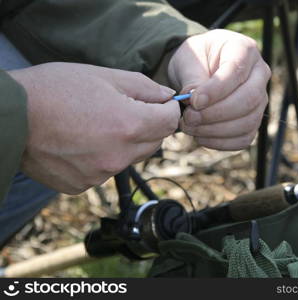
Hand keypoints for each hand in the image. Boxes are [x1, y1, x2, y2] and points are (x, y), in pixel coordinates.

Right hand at [9, 62, 179, 193]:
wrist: (11, 116)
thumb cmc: (56, 89)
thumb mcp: (104, 76)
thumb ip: (144, 87)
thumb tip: (169, 97)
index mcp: (129, 125)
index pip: (170, 122)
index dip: (168, 109)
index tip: (160, 103)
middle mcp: (119, 156)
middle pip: (154, 142)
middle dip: (148, 125)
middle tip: (125, 110)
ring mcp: (100, 174)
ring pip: (131, 158)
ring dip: (125, 143)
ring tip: (98, 125)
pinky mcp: (82, 185)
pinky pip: (105, 170)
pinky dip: (102, 158)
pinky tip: (82, 143)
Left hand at [168, 29, 270, 150]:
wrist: (199, 69)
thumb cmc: (195, 59)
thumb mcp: (188, 59)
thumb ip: (192, 78)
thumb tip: (194, 101)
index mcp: (244, 50)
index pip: (237, 71)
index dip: (216, 90)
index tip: (193, 102)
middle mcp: (259, 74)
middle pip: (249, 99)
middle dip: (216, 113)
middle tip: (188, 118)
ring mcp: (260, 99)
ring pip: (248, 121)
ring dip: (216, 130)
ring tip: (190, 128)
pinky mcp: (253, 120)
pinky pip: (244, 138)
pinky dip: (222, 142)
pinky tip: (200, 138)